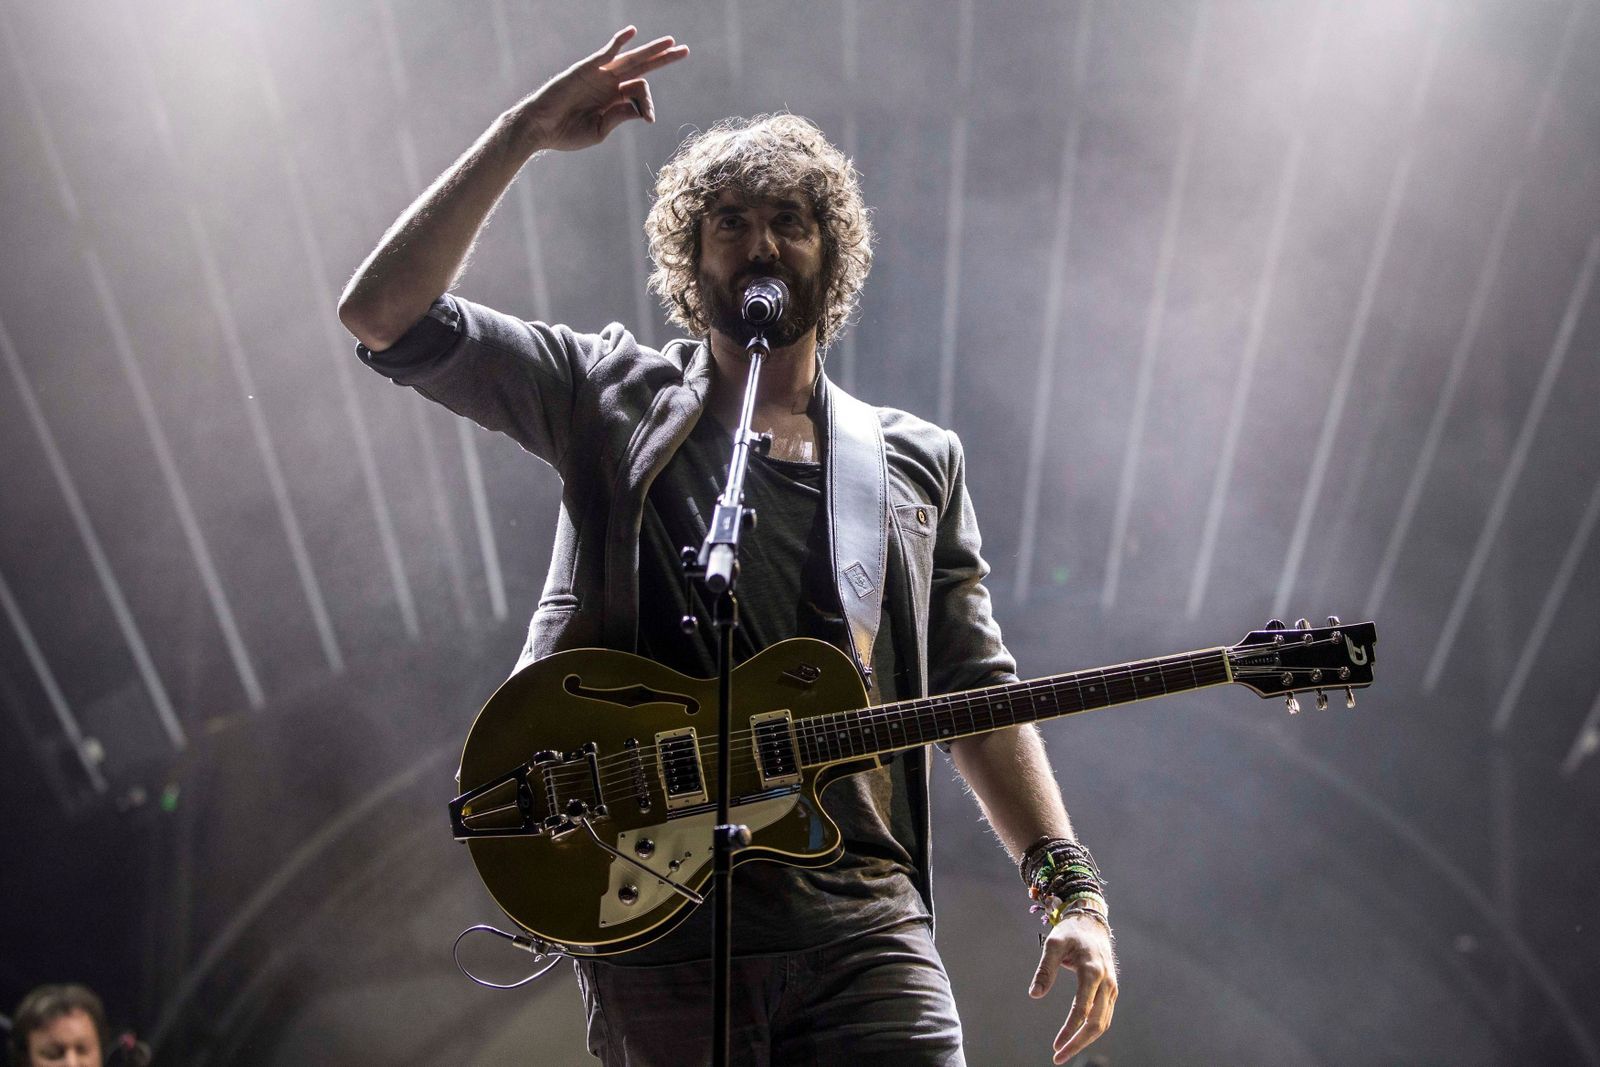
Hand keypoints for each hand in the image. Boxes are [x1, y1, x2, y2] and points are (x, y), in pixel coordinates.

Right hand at [517, 26, 688, 151]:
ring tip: (671, 42)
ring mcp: (599, 74)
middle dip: (664, 59)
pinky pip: (606, 52)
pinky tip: (632, 33)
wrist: (540, 127)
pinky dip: (619, 42)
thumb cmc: (566, 134)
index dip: (649, 104)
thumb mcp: (599, 130)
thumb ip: (620, 117)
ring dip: (651, 50)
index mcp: (614, 101)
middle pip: (642, 67)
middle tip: (686, 51)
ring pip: (631, 58)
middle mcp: (610, 84)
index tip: (649, 119)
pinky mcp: (587, 69)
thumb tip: (642, 109)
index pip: (640, 93)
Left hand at [1029, 912, 1117, 1063]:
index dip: (1069, 1030)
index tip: (1055, 1046)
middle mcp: (1107, 982)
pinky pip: (1104, 1016)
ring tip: (1064, 1052)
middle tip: (1058, 1058)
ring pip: (1103, 1023)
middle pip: (1096, 1023)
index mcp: (1092, 971)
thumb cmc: (1070, 933)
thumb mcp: (1053, 944)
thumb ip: (1044, 970)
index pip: (1082, 1010)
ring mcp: (1112, 987)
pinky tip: (1077, 1038)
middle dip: (1078, 1044)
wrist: (1092, 923)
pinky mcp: (1111, 990)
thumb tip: (1035, 995)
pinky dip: (1092, 1031)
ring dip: (1085, 1041)